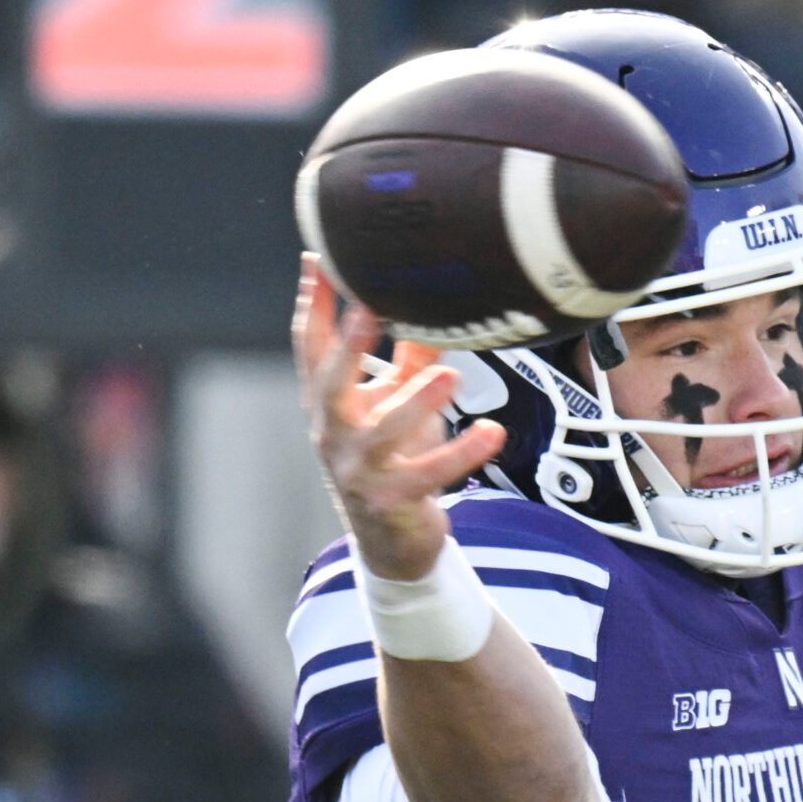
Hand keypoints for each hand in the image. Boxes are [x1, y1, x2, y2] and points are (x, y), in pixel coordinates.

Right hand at [293, 255, 507, 580]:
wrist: (391, 542)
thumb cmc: (392, 457)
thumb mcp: (396, 402)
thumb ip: (411, 356)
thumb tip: (434, 303)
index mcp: (328, 403)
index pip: (310, 348)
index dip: (313, 305)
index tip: (318, 259)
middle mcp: (334, 433)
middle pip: (331, 384)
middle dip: (348, 345)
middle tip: (369, 307)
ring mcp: (359, 470)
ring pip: (382, 433)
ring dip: (416, 402)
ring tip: (450, 375)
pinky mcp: (393, 500)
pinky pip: (431, 474)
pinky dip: (463, 452)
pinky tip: (492, 431)